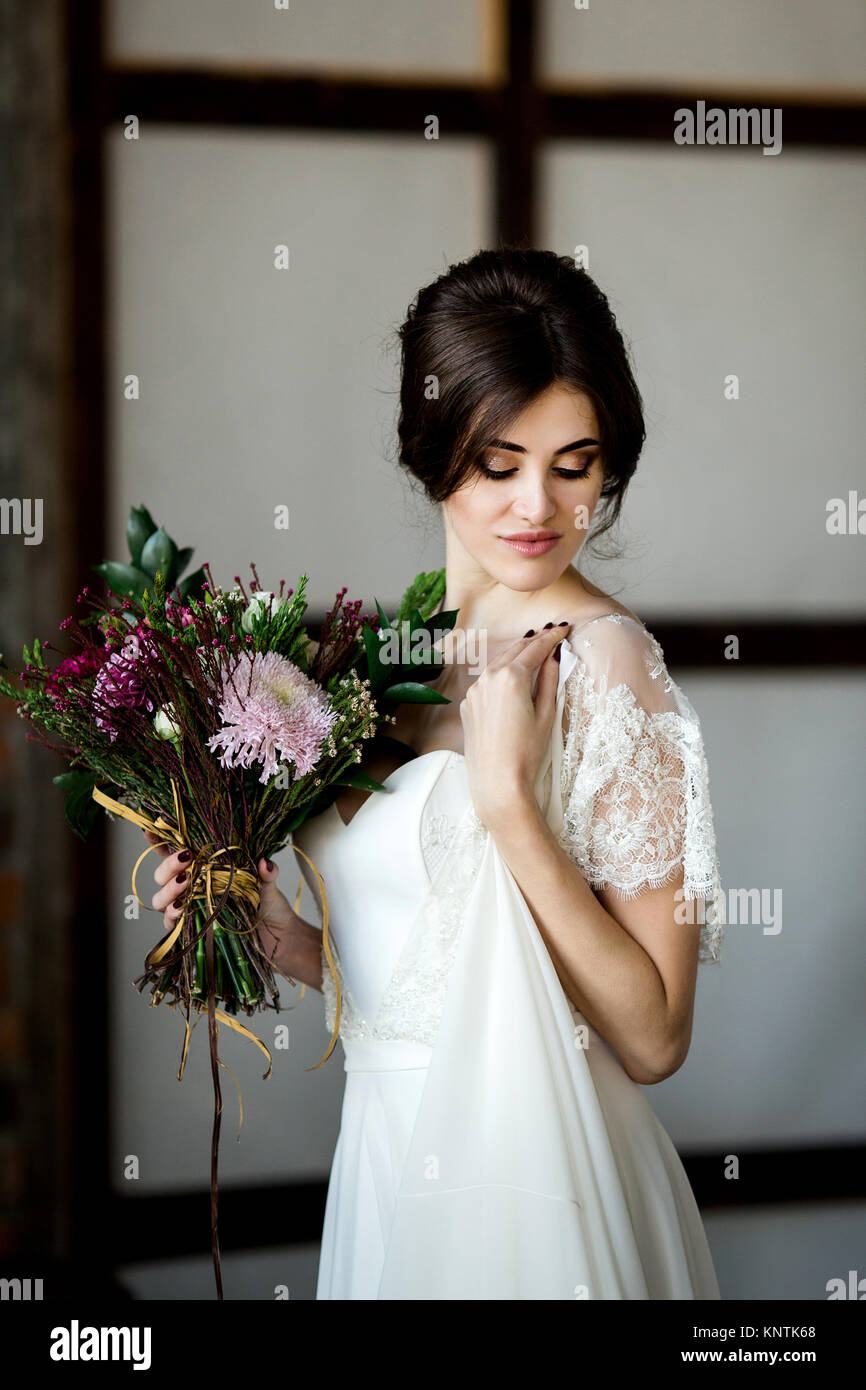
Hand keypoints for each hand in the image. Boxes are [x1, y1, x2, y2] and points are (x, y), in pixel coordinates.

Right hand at [143, 829, 301, 976]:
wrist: (278, 937)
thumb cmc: (269, 906)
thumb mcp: (267, 884)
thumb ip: (266, 872)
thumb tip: (264, 863)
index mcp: (204, 869)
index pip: (174, 853)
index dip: (158, 840)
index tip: (148, 828)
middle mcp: (192, 888)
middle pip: (162, 875)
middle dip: (169, 865)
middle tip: (187, 858)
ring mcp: (190, 910)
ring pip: (161, 900)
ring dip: (169, 889)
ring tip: (186, 881)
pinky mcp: (192, 931)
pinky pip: (171, 924)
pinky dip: (172, 915)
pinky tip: (181, 908)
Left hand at [459, 622, 570, 831]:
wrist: (497, 782)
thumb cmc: (527, 752)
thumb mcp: (546, 714)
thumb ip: (549, 680)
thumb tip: (554, 656)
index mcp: (511, 677)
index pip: (536, 648)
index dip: (552, 636)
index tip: (564, 629)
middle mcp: (489, 678)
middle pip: (516, 650)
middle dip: (535, 640)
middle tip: (552, 633)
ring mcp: (475, 691)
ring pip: (498, 663)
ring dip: (516, 654)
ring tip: (533, 649)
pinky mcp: (468, 704)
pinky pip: (487, 681)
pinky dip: (501, 673)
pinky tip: (511, 677)